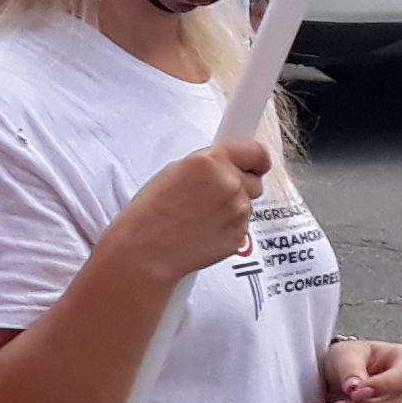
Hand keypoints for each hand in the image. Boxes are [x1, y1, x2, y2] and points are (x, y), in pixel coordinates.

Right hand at [108, 138, 271, 282]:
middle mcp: (229, 184)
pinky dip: (226, 226)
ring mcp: (238, 211)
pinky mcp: (240, 235)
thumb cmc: (149, 213)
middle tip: (211, 194)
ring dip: (230, 207)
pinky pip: (241, 225)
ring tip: (199, 215)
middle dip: (238, 184)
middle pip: (253, 179)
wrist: (144, 251)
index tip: (254, 162)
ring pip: (247, 203)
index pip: (256, 151)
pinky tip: (202, 228)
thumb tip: (228, 164)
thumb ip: (209, 164)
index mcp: (210, 162)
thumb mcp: (173, 172)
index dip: (255, 158)